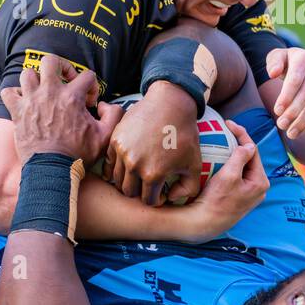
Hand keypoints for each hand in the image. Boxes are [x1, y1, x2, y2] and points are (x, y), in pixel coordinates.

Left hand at [0, 54, 120, 164]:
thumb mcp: (105, 136)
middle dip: (60, 67)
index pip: (86, 75)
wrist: (51, 169)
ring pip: (28, 74)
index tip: (88, 103)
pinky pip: (8, 92)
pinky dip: (14, 94)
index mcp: (72, 97)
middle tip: (64, 81)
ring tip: (43, 91)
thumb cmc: (77, 155)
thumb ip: (114, 115)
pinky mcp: (17, 112)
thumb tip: (106, 105)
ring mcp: (31, 101)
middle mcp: (50, 93)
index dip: (91, 87)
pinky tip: (24, 102)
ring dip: (36, 80)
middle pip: (51, 60)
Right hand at [102, 82, 201, 206]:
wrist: (170, 104)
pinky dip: (115, 167)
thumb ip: (188, 188)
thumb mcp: (194, 164)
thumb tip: (170, 198)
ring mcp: (122, 152)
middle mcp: (134, 165)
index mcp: (153, 174)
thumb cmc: (184, 135)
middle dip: (139, 192)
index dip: (156, 199)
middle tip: (147, 185)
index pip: (148, 200)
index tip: (160, 192)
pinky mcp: (115, 140)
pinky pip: (109, 162)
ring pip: (117, 179)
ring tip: (137, 175)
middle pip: (129, 192)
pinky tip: (126, 164)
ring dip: (127, 179)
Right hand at [185, 119, 268, 238]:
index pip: (253, 150)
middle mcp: (259, 188)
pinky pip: (238, 175)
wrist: (205, 223)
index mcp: (260, 182)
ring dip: (234, 154)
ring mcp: (249, 193)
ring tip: (223, 141)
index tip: (229, 123)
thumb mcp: (229, 176)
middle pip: (250, 158)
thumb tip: (249, 145)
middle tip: (226, 130)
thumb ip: (240, 158)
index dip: (242, 134)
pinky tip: (220, 159)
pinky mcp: (239, 197)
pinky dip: (231, 165)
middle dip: (239, 143)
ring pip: (244, 167)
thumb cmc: (216, 200)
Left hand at [265, 48, 304, 139]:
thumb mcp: (279, 59)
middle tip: (281, 125)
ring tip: (291, 133)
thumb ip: (274, 62)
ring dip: (304, 120)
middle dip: (293, 111)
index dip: (286, 96)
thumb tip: (273, 73)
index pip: (295, 79)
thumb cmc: (290, 65)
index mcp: (304, 56)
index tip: (277, 111)